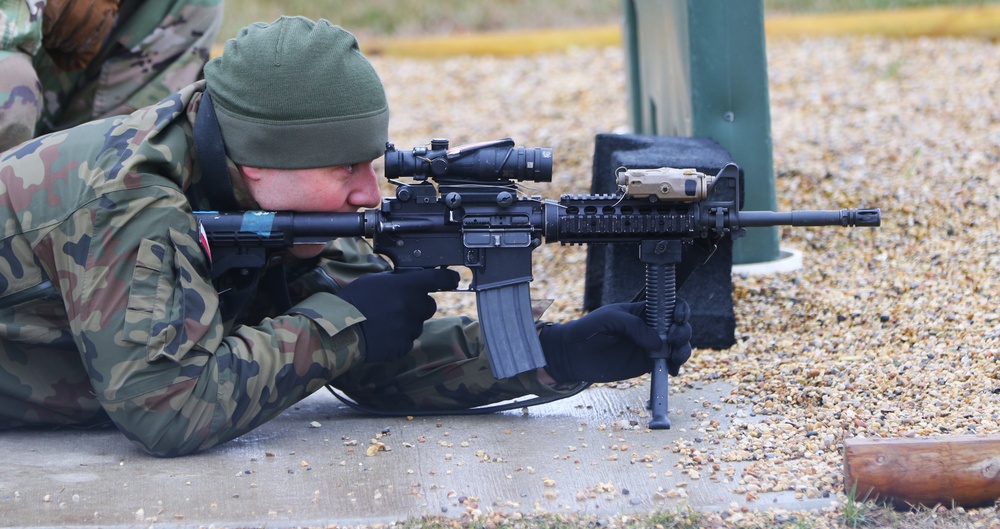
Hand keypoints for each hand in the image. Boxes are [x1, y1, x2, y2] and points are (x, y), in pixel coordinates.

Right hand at [337, 268, 458, 362]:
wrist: (340, 330)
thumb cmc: (353, 301)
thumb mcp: (374, 280)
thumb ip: (396, 280)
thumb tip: (407, 280)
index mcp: (406, 287)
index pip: (438, 279)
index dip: (448, 278)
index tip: (453, 278)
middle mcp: (412, 306)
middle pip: (429, 304)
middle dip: (419, 304)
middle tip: (401, 305)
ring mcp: (409, 328)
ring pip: (418, 323)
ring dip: (408, 321)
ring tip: (386, 321)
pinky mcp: (404, 345)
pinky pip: (408, 339)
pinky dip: (399, 336)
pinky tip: (383, 333)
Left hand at [539, 300, 691, 383]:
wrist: (573, 354)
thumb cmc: (588, 329)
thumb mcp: (608, 319)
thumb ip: (632, 326)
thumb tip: (658, 342)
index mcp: (643, 311)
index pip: (670, 305)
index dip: (681, 309)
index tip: (678, 317)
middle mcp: (651, 327)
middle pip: (680, 326)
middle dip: (683, 331)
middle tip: (673, 338)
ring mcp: (651, 346)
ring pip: (678, 346)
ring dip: (684, 350)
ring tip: (675, 355)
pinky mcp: (647, 364)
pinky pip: (668, 364)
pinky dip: (675, 366)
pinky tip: (672, 368)